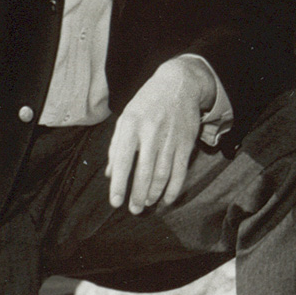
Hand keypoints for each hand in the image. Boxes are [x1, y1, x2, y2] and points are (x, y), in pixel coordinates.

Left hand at [107, 57, 215, 213]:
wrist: (179, 85)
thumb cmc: (147, 102)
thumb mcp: (126, 117)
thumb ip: (116, 145)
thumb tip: (109, 173)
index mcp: (131, 126)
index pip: (122, 160)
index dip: (118, 184)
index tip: (115, 202)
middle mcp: (150, 133)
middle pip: (143, 172)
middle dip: (138, 195)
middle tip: (134, 210)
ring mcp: (170, 139)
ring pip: (162, 174)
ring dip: (154, 194)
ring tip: (147, 205)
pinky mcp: (185, 143)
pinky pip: (180, 171)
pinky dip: (174, 188)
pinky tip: (167, 199)